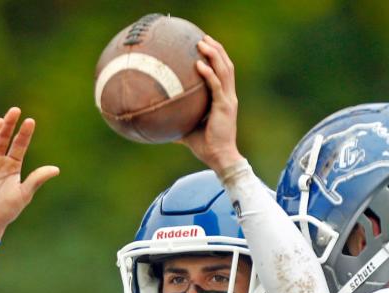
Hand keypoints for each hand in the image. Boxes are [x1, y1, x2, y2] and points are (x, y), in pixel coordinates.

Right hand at [0, 107, 59, 242]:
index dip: (24, 133)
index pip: (19, 145)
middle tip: (14, 111)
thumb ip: (37, 180)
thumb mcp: (24, 194)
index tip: (30, 121)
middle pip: (3, 139)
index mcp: (12, 166)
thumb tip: (56, 169)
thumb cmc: (8, 210)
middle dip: (8, 125)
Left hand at [178, 37, 244, 174]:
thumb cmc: (206, 146)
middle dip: (216, 50)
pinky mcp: (224, 107)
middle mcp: (229, 97)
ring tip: (202, 43)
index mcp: (224, 99)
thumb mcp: (188, 130)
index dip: (217, 58)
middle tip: (203, 38)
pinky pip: (216, 86)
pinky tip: (199, 65)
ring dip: (214, 55)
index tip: (206, 46)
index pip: (224, 73)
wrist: (220, 158)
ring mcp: (228, 100)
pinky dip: (208, 74)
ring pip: (224, 71)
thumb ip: (178, 121)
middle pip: (226, 66)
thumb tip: (159, 121)